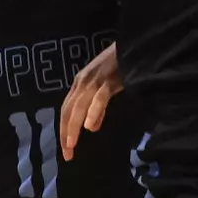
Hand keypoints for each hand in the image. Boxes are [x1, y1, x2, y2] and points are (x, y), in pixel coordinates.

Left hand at [60, 42, 121, 159]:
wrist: (134, 44)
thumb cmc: (121, 66)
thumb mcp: (104, 87)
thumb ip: (96, 106)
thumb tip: (90, 127)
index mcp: (80, 83)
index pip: (66, 110)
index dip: (63, 129)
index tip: (66, 149)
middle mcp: (82, 81)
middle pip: (68, 110)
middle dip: (65, 133)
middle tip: (67, 153)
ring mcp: (95, 80)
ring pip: (79, 106)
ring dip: (73, 126)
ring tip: (72, 145)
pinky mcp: (109, 78)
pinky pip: (99, 98)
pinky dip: (93, 112)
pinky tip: (89, 126)